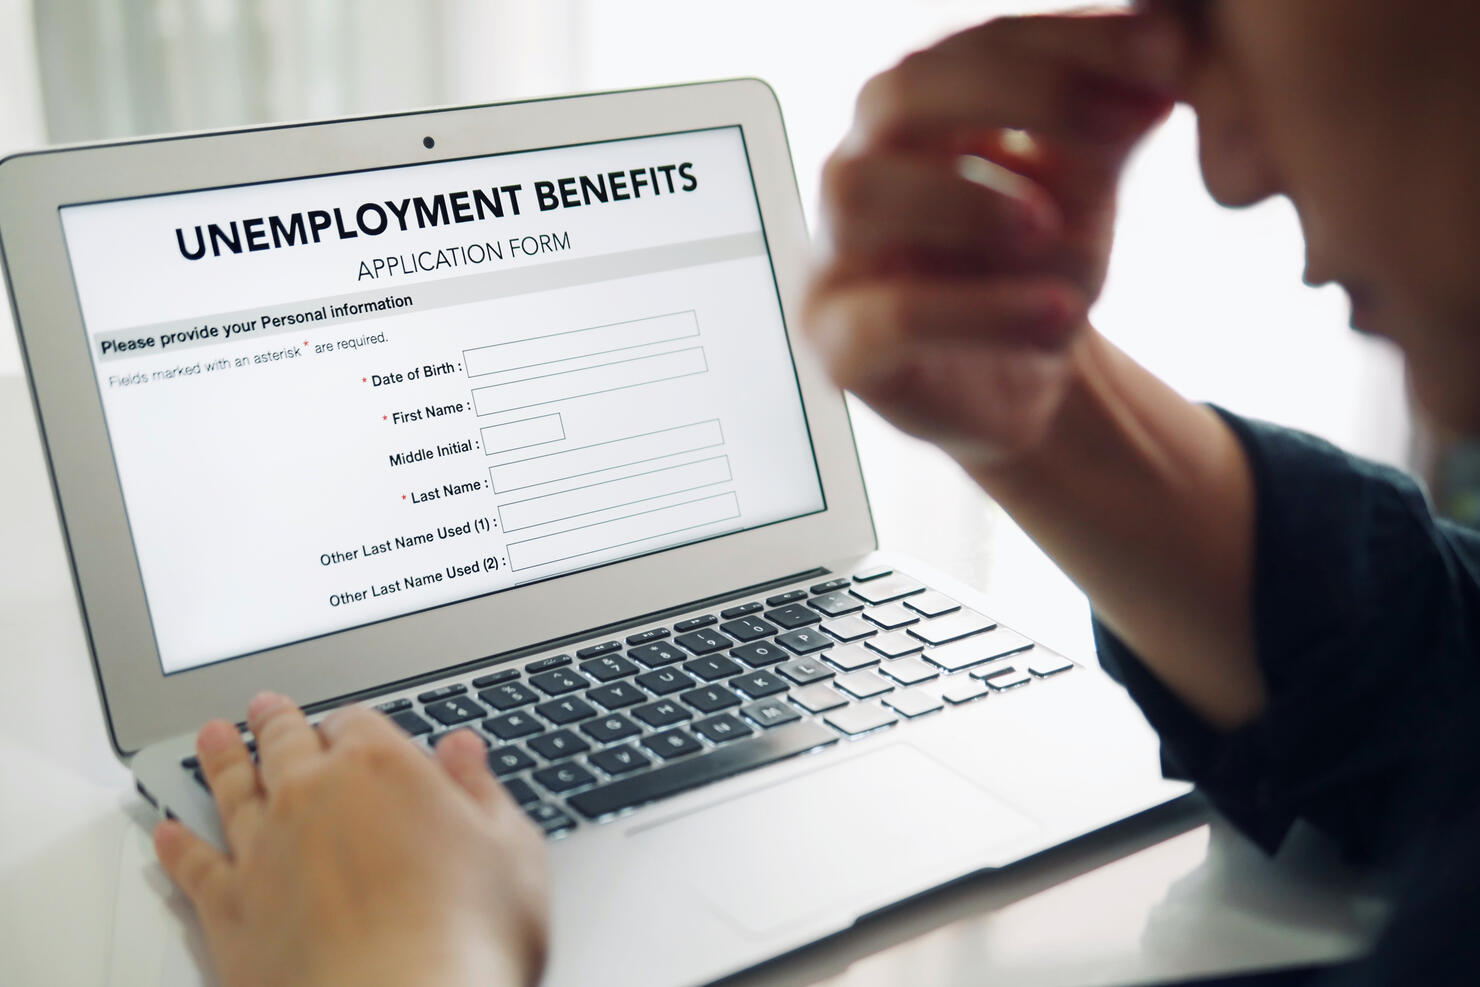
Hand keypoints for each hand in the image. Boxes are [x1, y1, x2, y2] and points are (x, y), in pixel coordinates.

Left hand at [153, 693, 548, 986]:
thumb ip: (481, 791)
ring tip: (211, 738)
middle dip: (277, 723)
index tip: (352, 727)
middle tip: (266, 708)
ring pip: (233, 790)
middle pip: (287, 744)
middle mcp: (313, 796)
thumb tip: (463, 750)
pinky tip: (166, 832)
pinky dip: (177, 846)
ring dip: (221, 761)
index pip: (357, 723)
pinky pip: (193, 866)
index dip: (355, 725)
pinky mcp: (230, 911)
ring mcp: (264, 851)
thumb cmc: (467, 939)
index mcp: (383, 769)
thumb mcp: (511, 851)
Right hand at [803, 11, 1183, 470]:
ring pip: (861, 195)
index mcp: (912, 117)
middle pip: (897, 94)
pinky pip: (885, 318)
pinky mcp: (839, 346)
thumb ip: (1114, 115)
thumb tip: (1169, 39)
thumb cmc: (1037, 271)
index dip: (1063, 41)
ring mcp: (836, 259)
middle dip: (1014, 96)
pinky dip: (978, 311)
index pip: (967, 45)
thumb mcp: (1087, 183)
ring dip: (967, 199)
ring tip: (1051, 228)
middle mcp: (859, 171)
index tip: (1165, 53)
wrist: (1019, 389)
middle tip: (1116, 125)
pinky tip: (1056, 314)